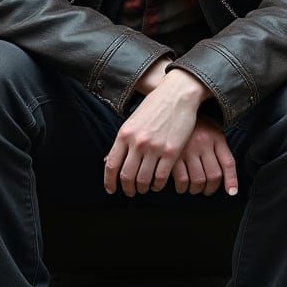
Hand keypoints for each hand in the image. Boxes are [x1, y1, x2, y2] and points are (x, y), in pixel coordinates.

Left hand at [103, 67, 209, 196]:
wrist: (177, 94)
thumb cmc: (154, 106)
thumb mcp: (132, 121)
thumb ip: (122, 141)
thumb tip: (109, 160)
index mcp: (124, 134)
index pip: (111, 165)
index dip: (109, 182)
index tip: (112, 190)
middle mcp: (137, 142)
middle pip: (126, 176)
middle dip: (127, 188)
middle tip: (131, 192)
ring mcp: (154, 148)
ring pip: (143, 179)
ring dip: (143, 188)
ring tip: (145, 188)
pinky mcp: (171, 151)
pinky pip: (160, 177)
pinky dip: (157, 185)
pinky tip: (157, 184)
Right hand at [166, 117, 238, 196]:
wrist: (171, 107)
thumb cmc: (193, 125)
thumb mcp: (211, 131)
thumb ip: (219, 150)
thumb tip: (225, 175)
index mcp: (215, 137)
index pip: (228, 163)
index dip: (231, 180)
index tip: (231, 192)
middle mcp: (203, 143)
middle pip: (213, 175)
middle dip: (210, 189)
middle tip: (205, 190)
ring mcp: (187, 149)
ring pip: (197, 180)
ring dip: (196, 189)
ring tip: (192, 188)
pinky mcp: (172, 154)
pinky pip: (181, 179)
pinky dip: (181, 187)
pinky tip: (180, 186)